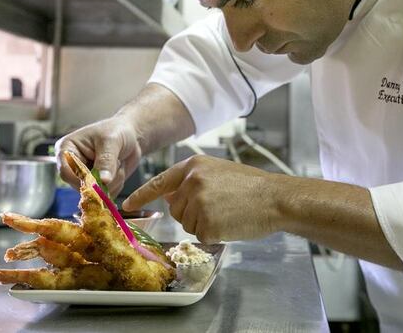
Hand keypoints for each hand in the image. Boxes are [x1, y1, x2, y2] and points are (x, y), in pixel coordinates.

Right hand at [55, 116, 141, 197]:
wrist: (131, 135)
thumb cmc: (117, 130)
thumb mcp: (111, 141)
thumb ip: (106, 161)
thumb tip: (103, 181)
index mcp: (67, 149)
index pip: (66, 172)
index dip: (83, 179)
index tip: (101, 179)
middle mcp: (72, 165)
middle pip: (80, 186)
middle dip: (102, 179)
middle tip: (116, 162)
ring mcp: (84, 177)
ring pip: (95, 193)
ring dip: (112, 182)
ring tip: (118, 162)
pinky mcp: (96, 185)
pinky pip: (105, 196)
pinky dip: (117, 185)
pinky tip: (119, 170)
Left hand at [122, 155, 281, 242]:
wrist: (275, 198)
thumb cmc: (251, 187)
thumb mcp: (218, 172)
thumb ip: (192, 181)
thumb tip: (169, 195)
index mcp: (194, 167)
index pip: (160, 182)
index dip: (142, 195)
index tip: (127, 205)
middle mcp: (192, 183)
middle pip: (176, 208)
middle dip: (193, 213)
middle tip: (220, 206)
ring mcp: (198, 203)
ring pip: (187, 223)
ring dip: (204, 224)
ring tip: (227, 212)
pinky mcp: (207, 224)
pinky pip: (201, 235)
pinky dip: (214, 234)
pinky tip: (230, 222)